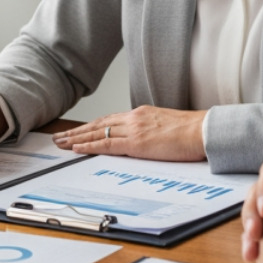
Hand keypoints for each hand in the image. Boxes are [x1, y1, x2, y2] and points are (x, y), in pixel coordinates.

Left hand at [53, 105, 206, 160]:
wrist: (203, 130)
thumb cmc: (192, 132)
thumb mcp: (166, 127)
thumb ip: (152, 131)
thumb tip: (146, 141)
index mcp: (141, 114)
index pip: (109, 119)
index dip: (91, 126)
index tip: (78, 130)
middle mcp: (134, 118)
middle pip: (98, 124)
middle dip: (77, 131)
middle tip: (59, 137)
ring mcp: (134, 129)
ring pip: (97, 132)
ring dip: (76, 139)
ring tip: (60, 144)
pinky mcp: (136, 142)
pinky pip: (106, 144)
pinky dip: (89, 146)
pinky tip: (77, 149)